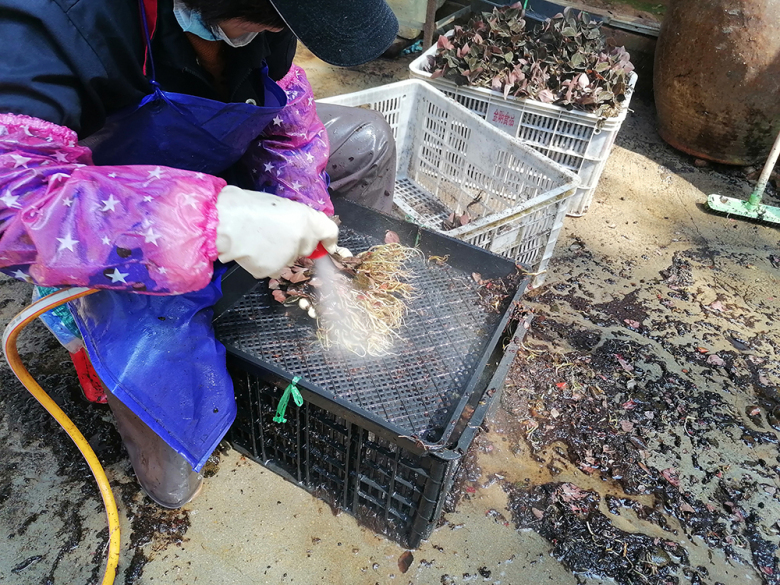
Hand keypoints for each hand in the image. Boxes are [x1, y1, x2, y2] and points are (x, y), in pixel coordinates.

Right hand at [215, 186, 338, 278]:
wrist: (223, 222)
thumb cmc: (247, 206)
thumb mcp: (279, 204)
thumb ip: (297, 219)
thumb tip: (303, 228)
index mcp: (306, 220)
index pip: (330, 232)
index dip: (330, 239)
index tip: (328, 245)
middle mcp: (302, 240)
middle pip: (307, 247)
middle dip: (297, 243)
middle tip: (275, 233)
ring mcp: (287, 258)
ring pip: (288, 259)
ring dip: (279, 253)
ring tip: (258, 239)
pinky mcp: (271, 271)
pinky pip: (272, 268)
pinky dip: (263, 262)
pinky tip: (251, 250)